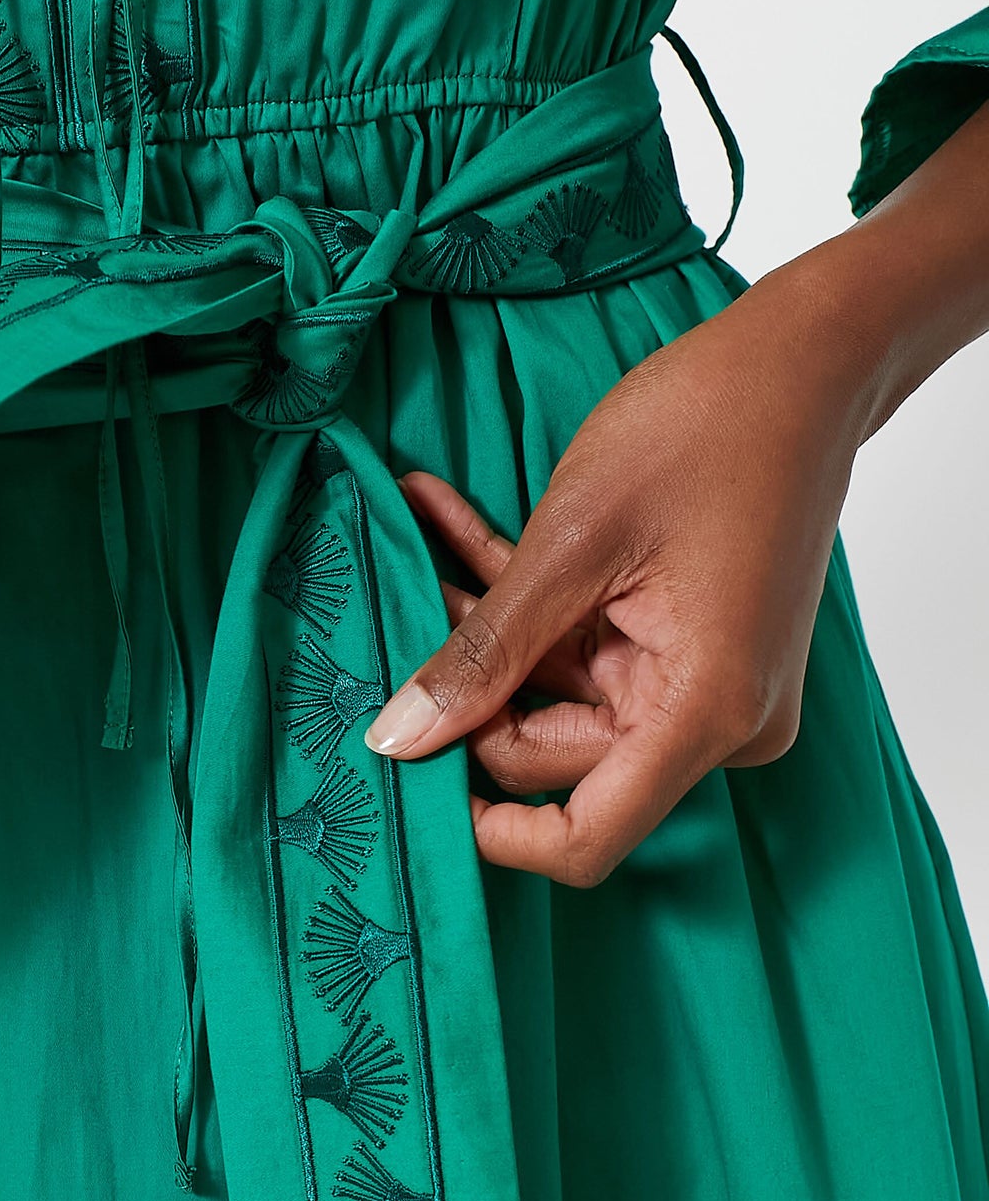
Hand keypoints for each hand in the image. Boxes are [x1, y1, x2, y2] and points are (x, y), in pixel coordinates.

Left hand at [364, 257, 879, 885]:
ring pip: (554, 696)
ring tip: (416, 530)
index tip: (412, 775)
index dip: (491, 828)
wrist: (802, 363)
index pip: (587, 837)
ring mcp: (704, 688)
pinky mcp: (686, 651)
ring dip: (483, 627)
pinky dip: (520, 602)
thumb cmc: (709, 429)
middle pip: (555, 758)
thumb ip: (484, 652)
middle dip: (470, 688)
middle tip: (398, 601)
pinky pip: (581, 652)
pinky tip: (445, 521)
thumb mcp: (571, 543)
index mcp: (704, 711)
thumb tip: (399, 739)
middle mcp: (715, 721)